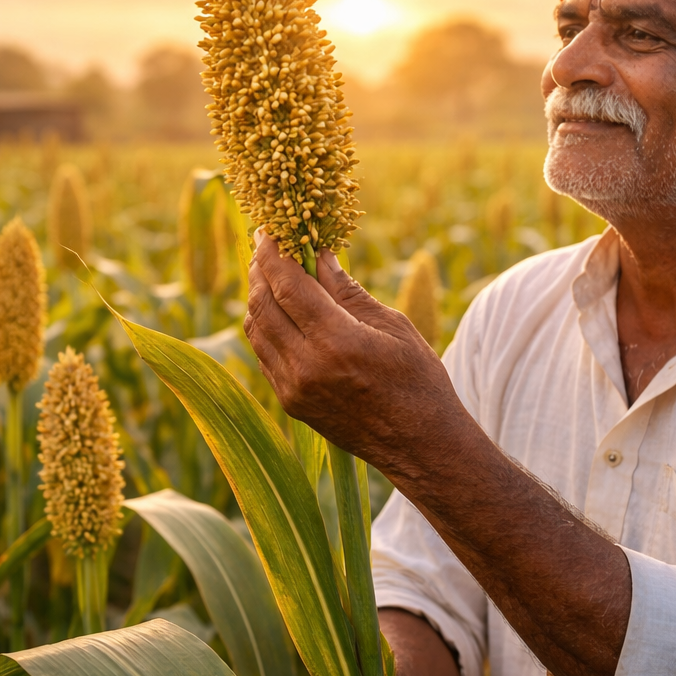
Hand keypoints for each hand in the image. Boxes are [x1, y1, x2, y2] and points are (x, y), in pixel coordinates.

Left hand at [243, 232, 472, 478]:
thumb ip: (347, 290)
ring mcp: (293, 389)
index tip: (270, 229)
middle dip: (260, 270)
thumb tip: (318, 254)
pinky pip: (264, 354)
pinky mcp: (290, 404)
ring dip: (258, 297)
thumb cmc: (417, 380)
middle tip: (268, 247)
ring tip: (272, 274)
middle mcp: (306, 367)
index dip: (273, 252)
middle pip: (262, 304)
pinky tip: (280, 310)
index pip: (287, 285)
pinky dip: (264, 326)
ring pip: (256, 330)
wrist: (420, 445)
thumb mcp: (391, 325)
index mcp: (336, 342)